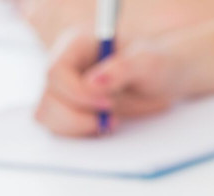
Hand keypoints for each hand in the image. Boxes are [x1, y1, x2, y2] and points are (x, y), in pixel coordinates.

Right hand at [34, 29, 187, 135]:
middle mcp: (66, 67)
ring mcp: (66, 90)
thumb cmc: (158, 63)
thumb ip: (122, 68)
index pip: (56, 71)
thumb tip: (92, 83)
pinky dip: (81, 133)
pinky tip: (105, 126)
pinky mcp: (72, 109)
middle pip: (48, 98)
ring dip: (77, 126)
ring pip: (48, 116)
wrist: (166, 80)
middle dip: (78, 115)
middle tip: (112, 118)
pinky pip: (61, 128)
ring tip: (111, 122)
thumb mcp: (148, 62)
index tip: (108, 104)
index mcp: (78, 45)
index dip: (77, 93)